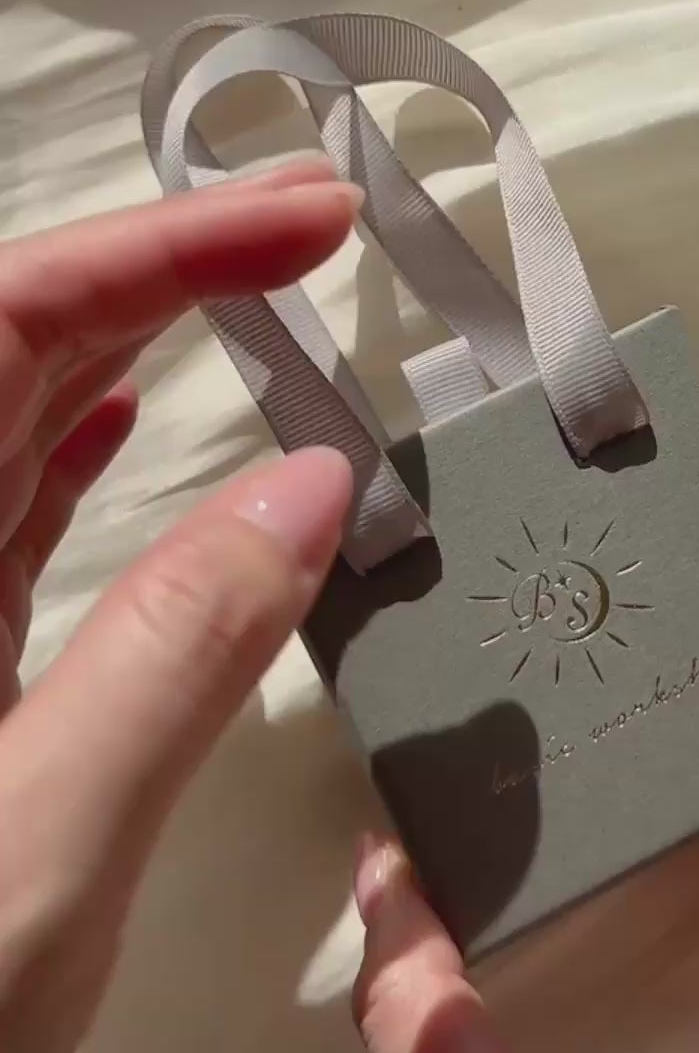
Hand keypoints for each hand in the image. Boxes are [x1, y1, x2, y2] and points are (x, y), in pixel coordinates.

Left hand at [0, 161, 360, 1052]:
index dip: (164, 250)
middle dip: (164, 267)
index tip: (310, 214)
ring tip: (252, 288)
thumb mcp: (43, 838)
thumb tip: (313, 485)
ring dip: (128, 337)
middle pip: (11, 345)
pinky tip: (125, 419)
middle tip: (310, 220)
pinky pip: (3, 506)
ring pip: (11, 416)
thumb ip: (178, 650)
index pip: (7, 325)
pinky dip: (73, 443)